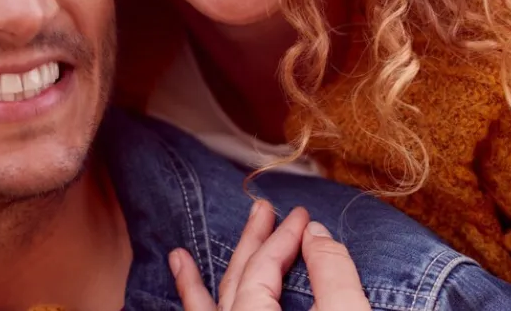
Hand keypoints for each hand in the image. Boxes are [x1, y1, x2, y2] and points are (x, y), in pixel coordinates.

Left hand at [169, 202, 370, 310]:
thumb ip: (333, 274)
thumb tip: (315, 233)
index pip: (263, 269)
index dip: (284, 238)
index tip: (303, 215)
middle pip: (237, 284)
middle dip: (250, 244)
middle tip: (261, 209)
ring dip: (196, 282)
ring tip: (178, 256)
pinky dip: (195, 304)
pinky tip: (182, 282)